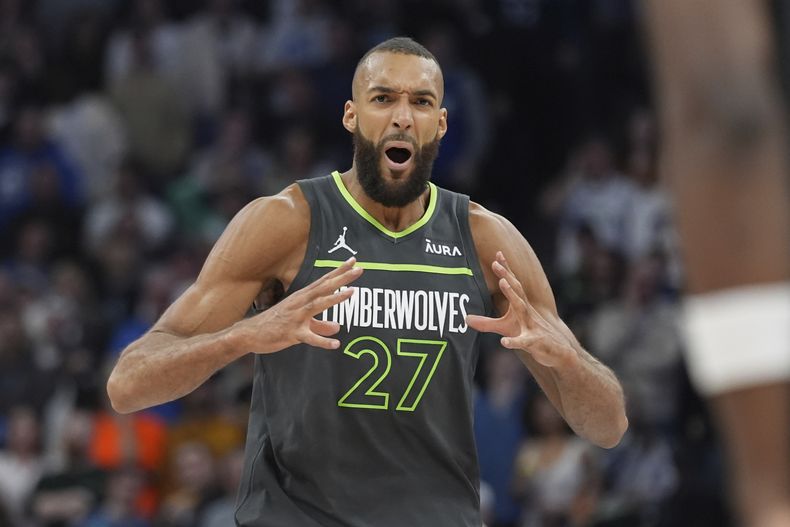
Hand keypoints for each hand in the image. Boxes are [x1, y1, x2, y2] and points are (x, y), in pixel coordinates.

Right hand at [233, 257, 361, 352]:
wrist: (249, 334)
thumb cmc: (275, 325)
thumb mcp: (301, 323)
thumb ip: (320, 325)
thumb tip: (338, 328)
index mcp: (302, 298)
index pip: (324, 281)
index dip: (339, 271)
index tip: (354, 261)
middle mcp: (300, 303)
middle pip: (324, 287)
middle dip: (342, 278)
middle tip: (359, 269)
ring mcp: (295, 317)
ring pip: (317, 305)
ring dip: (334, 298)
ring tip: (351, 292)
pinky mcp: (291, 333)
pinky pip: (309, 337)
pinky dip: (322, 341)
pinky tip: (336, 344)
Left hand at [466, 252, 574, 367]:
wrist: (557, 351)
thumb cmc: (530, 335)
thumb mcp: (505, 328)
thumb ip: (486, 323)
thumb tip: (465, 319)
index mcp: (521, 305)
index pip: (513, 284)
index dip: (506, 269)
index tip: (497, 254)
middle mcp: (527, 311)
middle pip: (517, 290)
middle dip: (506, 276)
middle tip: (495, 263)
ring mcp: (532, 325)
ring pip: (522, 309)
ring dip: (513, 295)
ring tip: (503, 283)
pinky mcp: (534, 342)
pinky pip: (524, 341)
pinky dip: (514, 341)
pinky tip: (504, 342)